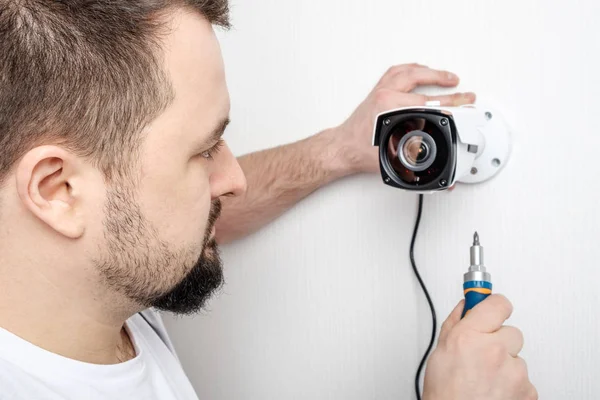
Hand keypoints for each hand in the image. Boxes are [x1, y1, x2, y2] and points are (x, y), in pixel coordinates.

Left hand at [330, 63, 475, 174]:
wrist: (342, 149)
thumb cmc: (361, 153)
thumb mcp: (393, 160)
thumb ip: (418, 167)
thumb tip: (438, 177)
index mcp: (390, 109)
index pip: (428, 104)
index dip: (450, 106)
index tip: (464, 108)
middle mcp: (385, 96)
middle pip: (422, 83)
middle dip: (447, 87)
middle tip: (463, 93)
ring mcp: (381, 91)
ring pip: (409, 72)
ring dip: (430, 72)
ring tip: (447, 76)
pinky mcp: (377, 91)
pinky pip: (397, 72)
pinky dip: (412, 69)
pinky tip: (421, 70)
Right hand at [422, 295, 537, 399]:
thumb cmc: (445, 394)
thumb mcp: (439, 352)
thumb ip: (455, 323)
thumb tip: (465, 307)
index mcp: (470, 335)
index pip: (496, 302)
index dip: (492, 305)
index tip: (488, 305)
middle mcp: (495, 349)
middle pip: (511, 330)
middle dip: (498, 338)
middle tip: (482, 352)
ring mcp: (514, 371)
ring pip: (517, 356)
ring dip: (505, 363)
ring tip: (484, 377)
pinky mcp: (527, 389)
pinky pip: (524, 377)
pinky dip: (513, 383)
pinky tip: (494, 389)